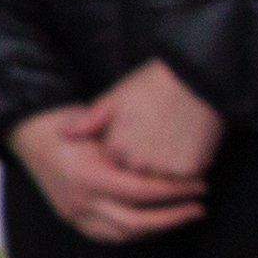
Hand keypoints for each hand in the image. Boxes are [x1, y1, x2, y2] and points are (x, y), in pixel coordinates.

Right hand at [11, 100, 204, 246]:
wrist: (30, 133)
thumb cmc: (69, 122)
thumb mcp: (103, 127)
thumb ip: (130, 148)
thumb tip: (171, 161)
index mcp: (89, 175)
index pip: (141, 192)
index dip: (174, 191)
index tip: (198, 186)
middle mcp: (80, 200)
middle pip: (135, 221)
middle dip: (172, 217)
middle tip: (198, 208)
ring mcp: (73, 213)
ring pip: (122, 234)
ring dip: (156, 229)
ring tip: (180, 218)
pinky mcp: (71, 218)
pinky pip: (106, 236)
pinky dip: (133, 234)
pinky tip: (152, 225)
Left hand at [95, 58, 225, 187]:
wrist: (196, 77)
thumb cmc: (152, 84)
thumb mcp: (115, 98)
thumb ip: (89, 121)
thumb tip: (62, 135)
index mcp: (115, 147)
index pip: (113, 166)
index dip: (124, 152)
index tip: (135, 135)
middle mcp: (136, 162)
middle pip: (138, 177)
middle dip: (145, 165)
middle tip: (158, 136)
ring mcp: (164, 168)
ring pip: (162, 180)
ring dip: (167, 170)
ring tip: (175, 139)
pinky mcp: (190, 169)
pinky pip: (186, 178)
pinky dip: (188, 167)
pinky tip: (190, 144)